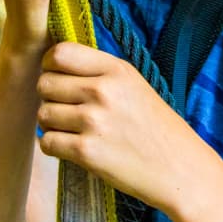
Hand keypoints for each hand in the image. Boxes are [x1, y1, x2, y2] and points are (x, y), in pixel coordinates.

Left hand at [36, 41, 204, 211]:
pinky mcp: (86, 152)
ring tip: (73, 130)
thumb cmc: (156, 127)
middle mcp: (102, 91)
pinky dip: (54, 146)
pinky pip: (47, 142)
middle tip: (66, 109)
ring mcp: (93, 121)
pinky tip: (72, 147)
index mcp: (116, 70)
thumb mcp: (134, 85)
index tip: (56, 77)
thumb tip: (56, 65)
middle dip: (50, 97)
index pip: (60, 53)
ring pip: (43, 114)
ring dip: (52, 124)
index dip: (50, 65)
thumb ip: (99, 72)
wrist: (179, 168)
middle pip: (45, 83)